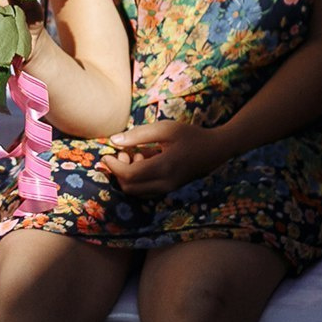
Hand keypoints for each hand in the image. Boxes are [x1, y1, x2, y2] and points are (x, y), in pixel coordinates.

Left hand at [99, 121, 224, 194]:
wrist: (215, 150)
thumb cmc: (190, 136)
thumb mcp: (165, 129)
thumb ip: (139, 135)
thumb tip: (114, 141)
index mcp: (163, 167)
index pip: (129, 175)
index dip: (113, 166)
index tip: (106, 154)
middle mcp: (165, 184)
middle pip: (129, 187)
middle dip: (119, 171)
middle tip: (124, 152)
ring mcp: (167, 189)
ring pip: (136, 192)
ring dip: (128, 177)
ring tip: (136, 155)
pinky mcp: (169, 190)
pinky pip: (145, 191)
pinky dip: (137, 180)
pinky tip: (144, 162)